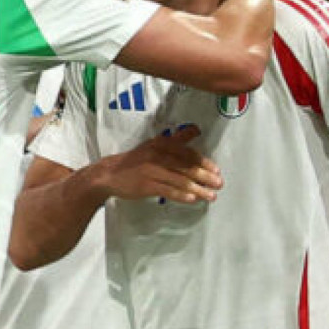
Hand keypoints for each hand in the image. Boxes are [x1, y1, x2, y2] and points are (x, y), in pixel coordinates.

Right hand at [97, 125, 221, 203]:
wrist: (109, 174)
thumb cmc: (136, 161)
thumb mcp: (155, 145)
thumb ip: (176, 139)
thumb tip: (196, 129)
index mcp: (161, 144)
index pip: (187, 152)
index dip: (203, 162)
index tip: (216, 170)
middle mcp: (157, 155)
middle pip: (186, 167)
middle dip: (205, 176)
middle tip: (219, 184)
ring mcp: (151, 170)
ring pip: (179, 180)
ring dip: (198, 189)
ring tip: (211, 196)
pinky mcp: (146, 185)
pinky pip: (167, 190)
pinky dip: (181, 195)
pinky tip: (193, 199)